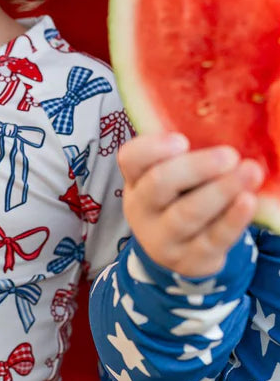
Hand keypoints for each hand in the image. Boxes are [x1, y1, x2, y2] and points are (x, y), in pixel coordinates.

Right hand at [118, 133, 262, 277]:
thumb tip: (220, 120)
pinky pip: (212, 239)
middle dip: (195, 168)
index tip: (182, 140)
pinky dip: (232, 220)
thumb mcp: (170, 177)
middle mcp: (143, 209)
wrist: (177, 254)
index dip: (152, 148)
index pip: (130, 159)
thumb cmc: (179, 200)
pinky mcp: (191, 260)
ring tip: (250, 172)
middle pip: (159, 184)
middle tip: (230, 155)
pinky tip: (249, 202)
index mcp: (136, 180)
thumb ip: (183, 155)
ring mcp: (163, 238)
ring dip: (220, 192)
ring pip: (187, 214)